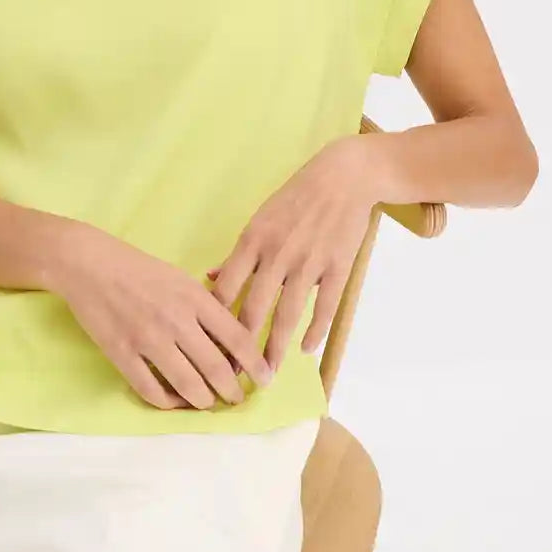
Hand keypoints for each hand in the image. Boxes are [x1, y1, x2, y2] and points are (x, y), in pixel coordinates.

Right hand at [51, 232, 274, 410]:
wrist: (90, 264)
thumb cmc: (139, 269)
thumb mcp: (180, 279)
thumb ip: (205, 307)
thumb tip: (228, 341)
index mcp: (194, 298)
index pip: (237, 338)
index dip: (255, 364)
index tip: (265, 379)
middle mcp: (176, 321)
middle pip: (216, 368)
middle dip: (232, 391)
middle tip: (236, 399)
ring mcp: (148, 339)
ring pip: (188, 385)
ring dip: (204, 401)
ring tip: (208, 403)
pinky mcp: (122, 354)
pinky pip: (151, 390)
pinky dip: (167, 402)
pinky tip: (174, 400)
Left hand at [207, 139, 377, 371]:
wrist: (343, 178)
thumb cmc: (296, 198)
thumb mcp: (259, 219)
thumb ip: (237, 253)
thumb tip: (210, 278)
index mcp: (253, 241)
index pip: (226, 290)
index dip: (215, 321)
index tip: (208, 346)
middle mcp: (277, 254)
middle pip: (253, 309)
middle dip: (241, 347)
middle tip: (233, 374)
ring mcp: (309, 262)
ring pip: (287, 314)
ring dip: (275, 348)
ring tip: (267, 374)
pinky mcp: (337, 266)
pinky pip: (324, 307)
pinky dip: (314, 331)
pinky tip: (306, 350)